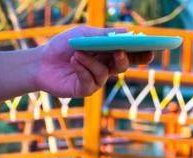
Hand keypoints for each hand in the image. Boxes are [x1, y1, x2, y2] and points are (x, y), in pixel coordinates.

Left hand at [34, 26, 153, 97]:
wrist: (41, 61)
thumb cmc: (64, 46)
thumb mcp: (84, 35)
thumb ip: (104, 35)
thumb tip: (127, 32)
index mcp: (108, 53)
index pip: (130, 54)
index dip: (142, 53)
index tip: (152, 50)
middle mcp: (105, 68)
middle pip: (122, 66)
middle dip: (124, 59)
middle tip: (120, 52)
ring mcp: (95, 80)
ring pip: (104, 73)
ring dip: (91, 62)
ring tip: (77, 53)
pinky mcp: (84, 90)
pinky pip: (90, 82)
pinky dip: (82, 70)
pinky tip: (74, 61)